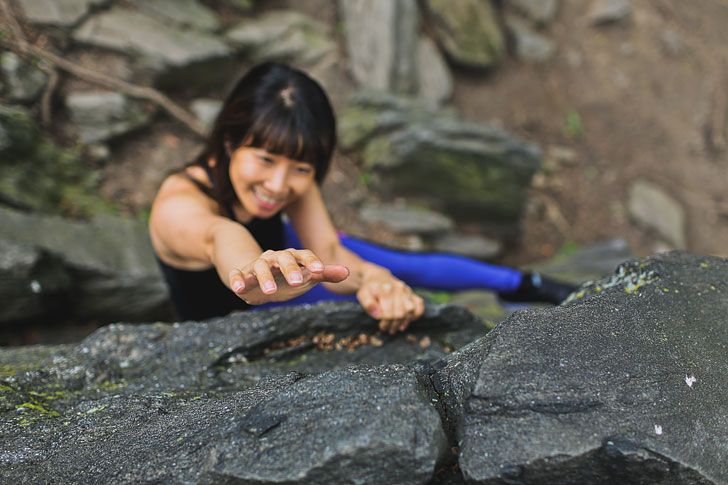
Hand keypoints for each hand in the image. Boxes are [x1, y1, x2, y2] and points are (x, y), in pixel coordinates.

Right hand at [229, 249, 348, 304]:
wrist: (259, 279)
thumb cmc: (288, 277)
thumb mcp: (307, 277)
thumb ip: (325, 274)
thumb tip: (348, 272)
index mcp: (292, 257)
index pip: (304, 255)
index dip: (312, 262)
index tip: (320, 272)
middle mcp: (274, 258)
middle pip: (282, 258)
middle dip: (289, 269)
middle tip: (297, 282)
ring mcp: (257, 265)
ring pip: (260, 267)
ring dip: (264, 278)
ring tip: (270, 292)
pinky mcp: (242, 275)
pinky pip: (237, 275)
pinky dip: (237, 280)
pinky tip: (238, 290)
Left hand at [357, 275, 423, 333]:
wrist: (377, 278)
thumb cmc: (370, 289)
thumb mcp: (363, 295)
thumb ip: (367, 304)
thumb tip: (377, 313)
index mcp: (385, 289)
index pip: (388, 312)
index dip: (385, 322)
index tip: (381, 326)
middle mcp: (398, 288)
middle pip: (400, 313)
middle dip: (393, 324)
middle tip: (387, 328)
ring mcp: (406, 290)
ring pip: (411, 310)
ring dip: (404, 322)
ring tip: (398, 327)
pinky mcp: (411, 292)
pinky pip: (419, 304)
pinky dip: (416, 313)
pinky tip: (409, 319)